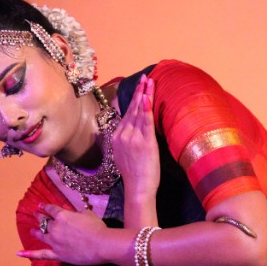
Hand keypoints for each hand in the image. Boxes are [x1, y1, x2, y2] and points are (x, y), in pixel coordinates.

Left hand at [17, 203, 110, 264]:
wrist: (101, 244)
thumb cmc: (97, 227)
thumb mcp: (88, 214)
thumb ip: (78, 212)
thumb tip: (74, 213)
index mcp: (62, 215)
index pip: (51, 209)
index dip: (45, 207)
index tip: (41, 205)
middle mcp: (55, 227)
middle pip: (44, 221)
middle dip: (39, 217)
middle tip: (35, 214)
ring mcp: (54, 241)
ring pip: (41, 235)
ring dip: (35, 232)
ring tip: (31, 230)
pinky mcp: (57, 254)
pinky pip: (41, 254)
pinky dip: (29, 253)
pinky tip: (19, 253)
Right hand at [110, 75, 158, 199]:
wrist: (137, 187)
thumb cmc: (133, 174)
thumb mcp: (121, 155)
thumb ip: (121, 142)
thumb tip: (122, 133)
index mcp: (117, 137)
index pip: (126, 114)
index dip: (133, 100)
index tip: (139, 87)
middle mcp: (123, 135)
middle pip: (132, 109)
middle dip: (139, 92)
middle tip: (145, 78)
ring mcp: (133, 138)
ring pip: (140, 112)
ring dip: (145, 95)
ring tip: (150, 82)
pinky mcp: (145, 142)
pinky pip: (146, 122)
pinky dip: (147, 109)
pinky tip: (148, 97)